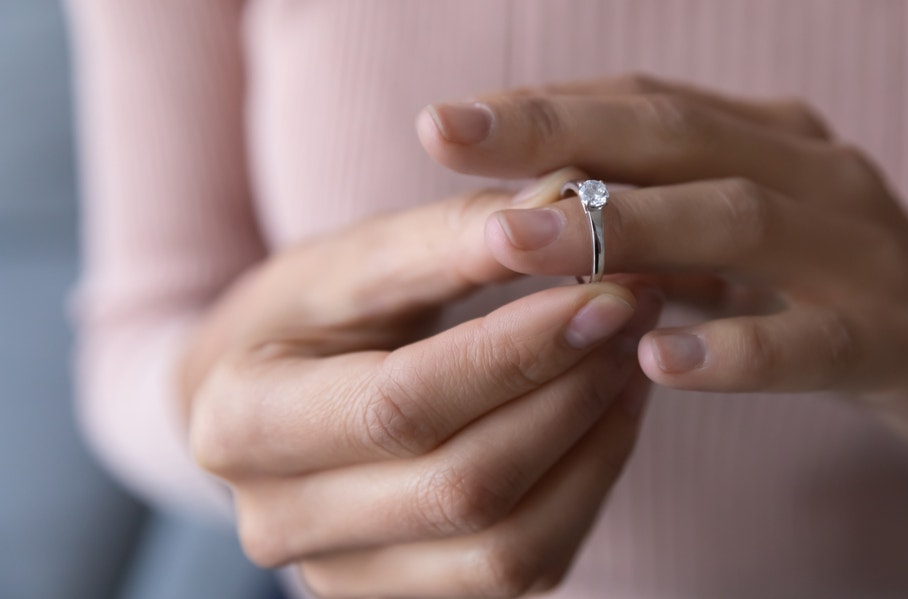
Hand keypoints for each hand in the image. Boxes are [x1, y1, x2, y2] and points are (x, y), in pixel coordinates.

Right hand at [182, 182, 664, 596]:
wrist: (263, 407)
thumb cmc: (302, 320)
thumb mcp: (348, 263)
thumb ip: (448, 237)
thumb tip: (567, 199)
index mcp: (241, 423)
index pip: (402, 405)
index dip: (515, 354)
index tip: (604, 295)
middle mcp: (282, 522)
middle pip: (463, 486)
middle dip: (569, 394)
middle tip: (634, 312)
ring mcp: (348, 578)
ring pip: (507, 548)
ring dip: (592, 445)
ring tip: (631, 357)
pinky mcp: (413, 597)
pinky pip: (525, 567)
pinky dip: (586, 487)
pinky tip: (611, 412)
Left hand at [418, 73, 907, 502]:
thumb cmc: (836, 291)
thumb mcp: (748, 239)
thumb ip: (663, 217)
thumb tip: (533, 209)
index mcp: (772, 140)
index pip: (648, 102)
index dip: (548, 106)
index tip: (449, 122)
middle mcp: (815, 173)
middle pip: (678, 135)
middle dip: (558, 133)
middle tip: (445, 138)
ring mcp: (863, 251)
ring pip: (738, 222)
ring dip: (621, 228)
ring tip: (515, 245)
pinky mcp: (896, 337)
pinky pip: (811, 343)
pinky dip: (733, 349)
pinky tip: (656, 358)